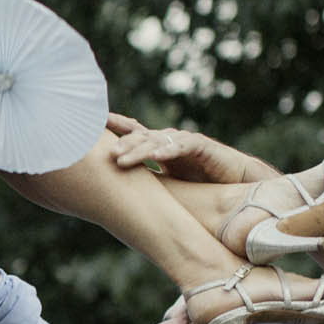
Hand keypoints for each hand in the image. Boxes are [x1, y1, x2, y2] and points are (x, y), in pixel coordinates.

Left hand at [105, 114, 267, 183]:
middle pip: (139, 138)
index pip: (132, 135)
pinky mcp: (201, 146)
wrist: (234, 183)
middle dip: (120, 143)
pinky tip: (157, 156)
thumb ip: (144, 182)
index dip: (114, 129)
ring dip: (138, 149)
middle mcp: (167, 141)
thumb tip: (113, 194)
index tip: (89, 129)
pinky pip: (183, 146)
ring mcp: (183, 141)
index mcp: (156, 147)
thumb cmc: (198, 183)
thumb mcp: (165, 184)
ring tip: (121, 158)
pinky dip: (169, 150)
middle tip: (103, 153)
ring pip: (156, 141)